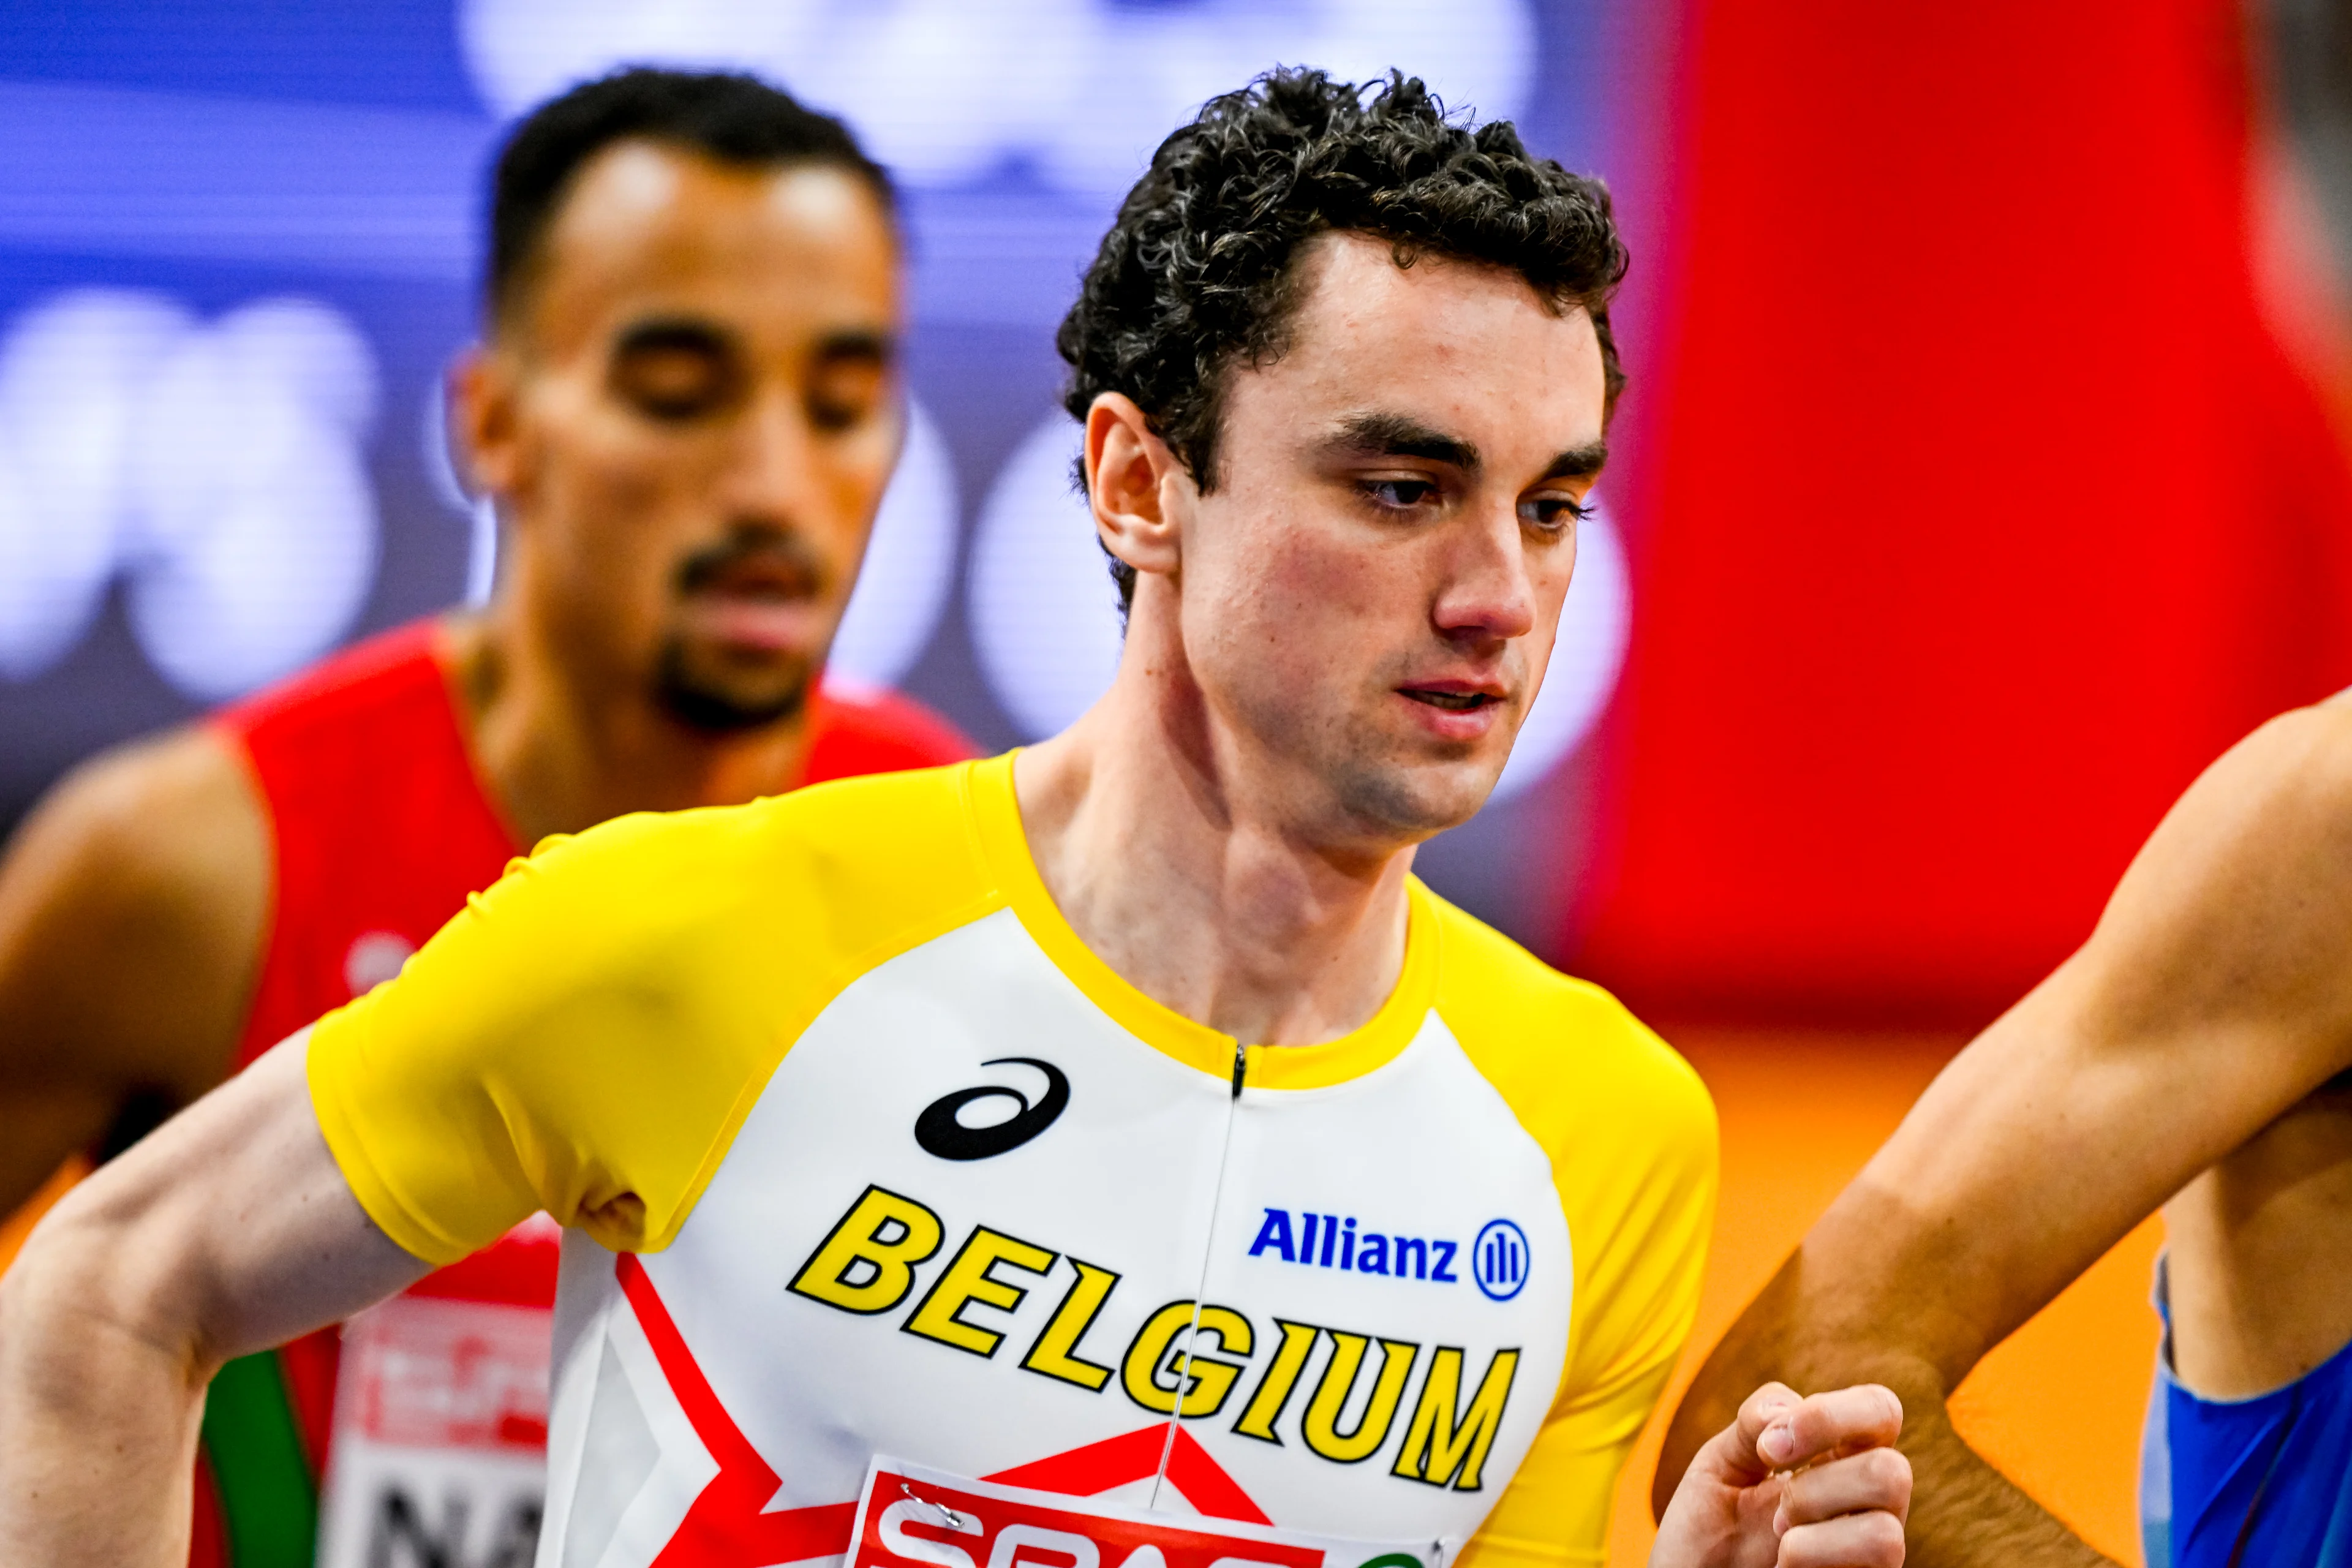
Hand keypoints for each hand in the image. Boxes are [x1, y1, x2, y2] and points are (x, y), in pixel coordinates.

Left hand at [1651, 1382, 1909, 1567]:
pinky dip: (1811, 1556)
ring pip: (1885, 1531)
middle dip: (1818, 1483)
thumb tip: (1788, 1413)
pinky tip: (1782, 1565)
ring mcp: (1871, 1553)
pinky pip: (1873, 1562)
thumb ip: (1754, 1424)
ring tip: (1779, 1536)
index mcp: (1841, 1457)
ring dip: (1816, 1527)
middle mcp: (1870, 1504)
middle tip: (1777, 1504)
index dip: (1832, 1415)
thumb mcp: (1721, 1462)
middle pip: (1894, 1472)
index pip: (1880, 1410)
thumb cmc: (1712, 1527)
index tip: (1770, 1447)